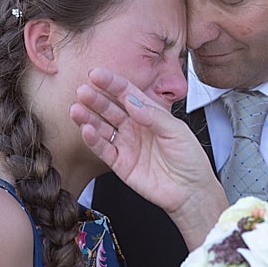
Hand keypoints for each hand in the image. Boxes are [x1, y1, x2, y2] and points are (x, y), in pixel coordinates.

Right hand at [71, 67, 227, 248]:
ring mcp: (126, 144)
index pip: (127, 93)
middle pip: (111, 108)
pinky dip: (93, 140)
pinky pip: (103, 149)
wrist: (191, 191)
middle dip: (96, 98)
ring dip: (88, 117)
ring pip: (102, 127)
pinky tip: (86, 130)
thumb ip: (154, 116)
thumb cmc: (190, 160)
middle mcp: (135, 127)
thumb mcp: (177, 131)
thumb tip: (132, 101)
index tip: (97, 75)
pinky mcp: (120, 163)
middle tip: (82, 90)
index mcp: (150, 114)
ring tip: (76, 109)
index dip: (112, 83)